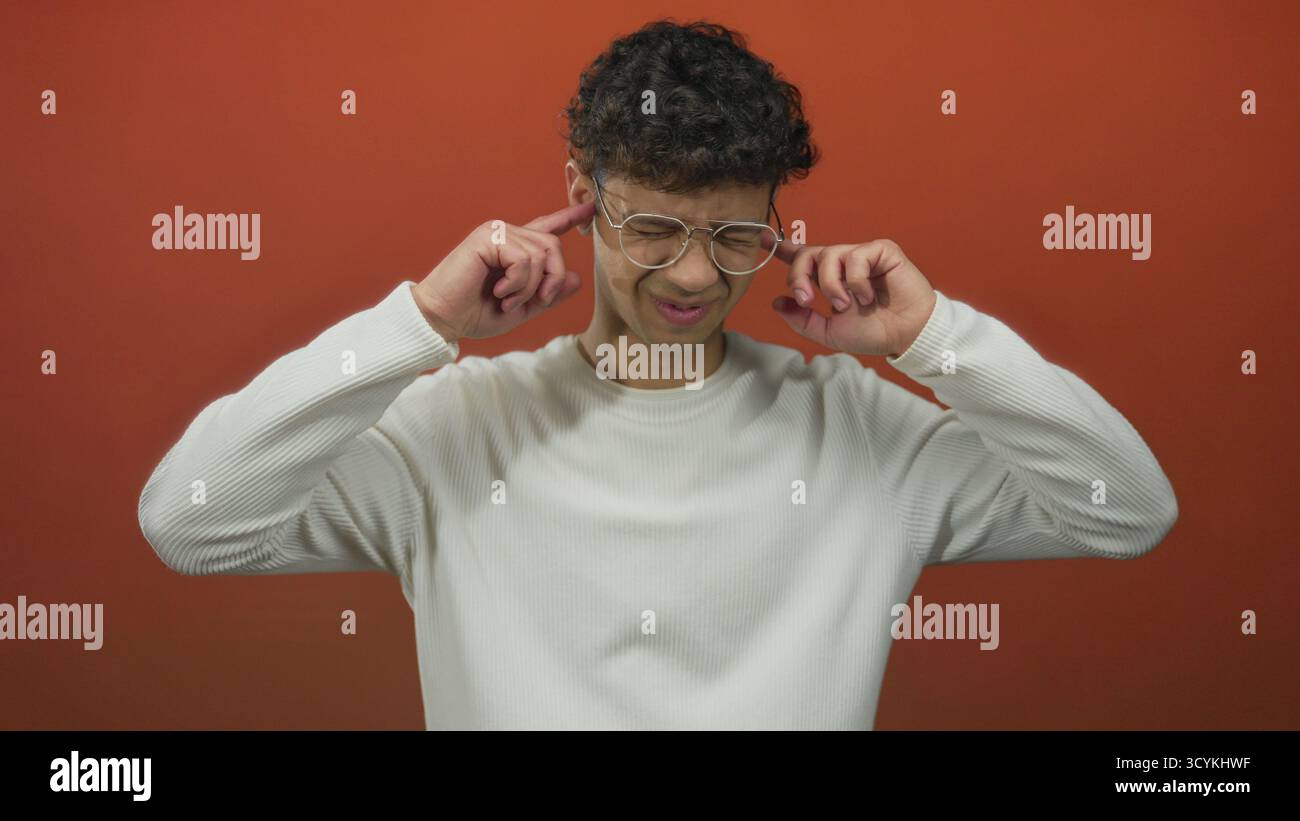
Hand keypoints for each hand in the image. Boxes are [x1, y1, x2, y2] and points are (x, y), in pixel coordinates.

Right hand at [410, 201, 595, 342]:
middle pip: (553, 246)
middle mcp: (508, 235)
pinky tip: (500, 291)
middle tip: (537, 301)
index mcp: (516, 250)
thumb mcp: (522, 308)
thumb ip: (548, 294)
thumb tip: (577, 279)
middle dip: (553, 279)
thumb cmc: (475, 314)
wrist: (443, 319)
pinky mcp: (487, 237)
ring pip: (541, 254)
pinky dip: (517, 283)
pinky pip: (524, 258)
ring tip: (508, 300)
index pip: (547, 227)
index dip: (570, 217)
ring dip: (530, 287)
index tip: (591, 207)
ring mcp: (497, 233)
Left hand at [768, 237, 936, 357]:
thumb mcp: (829, 332)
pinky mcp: (882, 251)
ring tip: (846, 305)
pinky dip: (856, 282)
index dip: (783, 247)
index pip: (803, 258)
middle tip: (807, 301)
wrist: (906, 336)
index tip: (763, 238)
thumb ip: (802, 319)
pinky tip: (868, 296)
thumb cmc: (873, 332)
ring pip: (830, 255)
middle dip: (799, 276)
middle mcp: (843, 263)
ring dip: (831, 285)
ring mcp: (862, 255)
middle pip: (808, 254)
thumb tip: (777, 302)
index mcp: (830, 279)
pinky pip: (856, 257)